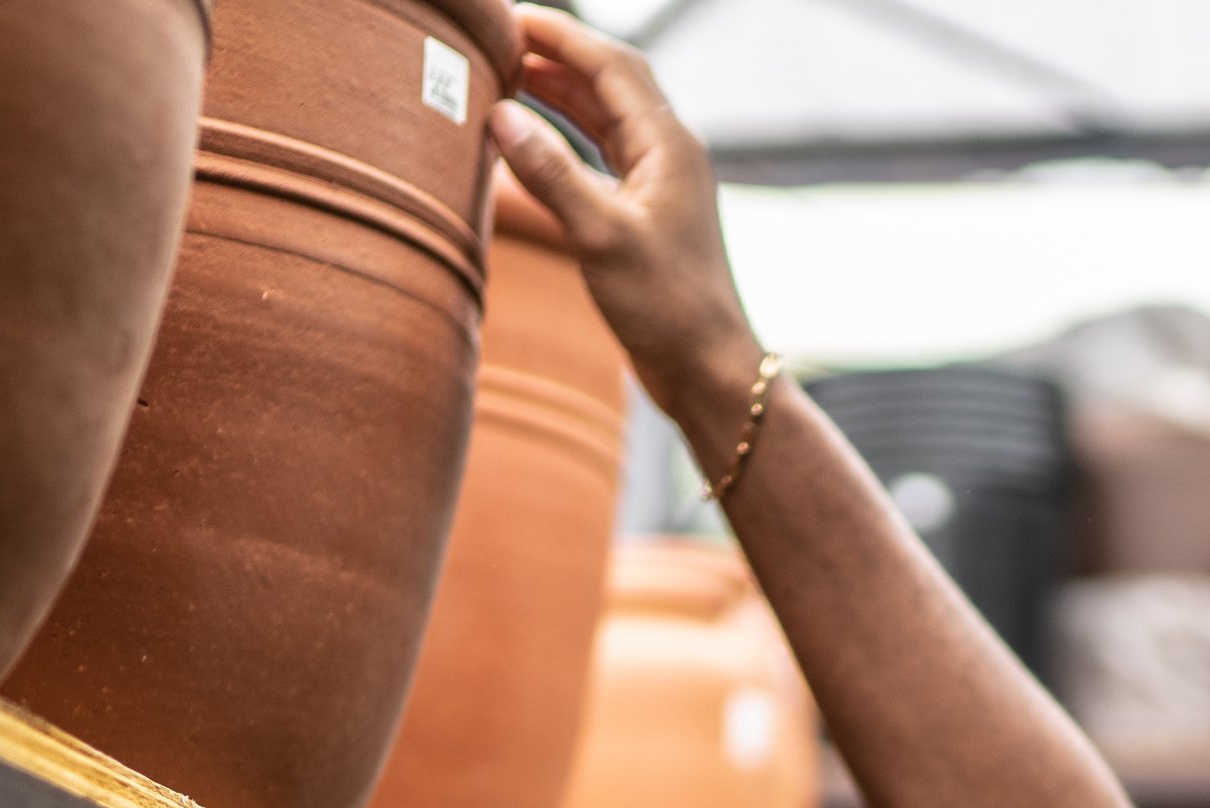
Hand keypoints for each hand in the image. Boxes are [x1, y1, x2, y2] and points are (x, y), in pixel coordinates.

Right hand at [490, 10, 766, 441]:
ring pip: (606, 115)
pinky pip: (604, 153)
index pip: (610, 64)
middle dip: (557, 52)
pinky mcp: (648, 212)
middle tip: (501, 40)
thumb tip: (502, 118)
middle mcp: (669, 153)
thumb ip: (551, 175)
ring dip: (560, 90)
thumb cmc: (668, 309)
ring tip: (508, 75)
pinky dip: (568, 135)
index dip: (559, 34)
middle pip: (610, 78)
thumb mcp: (601, 239)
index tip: (508, 17)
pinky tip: (534, 138)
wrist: (708, 369)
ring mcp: (660, 182)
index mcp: (668, 145)